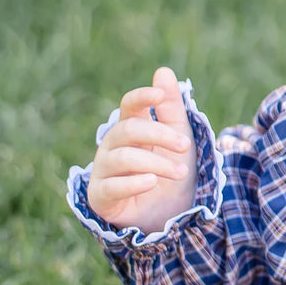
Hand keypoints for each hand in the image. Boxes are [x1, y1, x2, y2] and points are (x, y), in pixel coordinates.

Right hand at [86, 67, 196, 233]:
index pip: (129, 105)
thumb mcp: (178, 136)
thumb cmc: (170, 168)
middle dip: (160, 135)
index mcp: (130, 127)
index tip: (159, 96)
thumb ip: (170, 107)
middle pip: (129, 129)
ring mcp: (103, 169)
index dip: (142, 97)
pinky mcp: (100, 196)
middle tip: (184, 145)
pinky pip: (112, 187)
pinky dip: (134, 183)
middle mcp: (112, 145)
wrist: (168, 213)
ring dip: (156, 163)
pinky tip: (152, 182)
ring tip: (180, 171)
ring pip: (124, 158)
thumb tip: (163, 71)